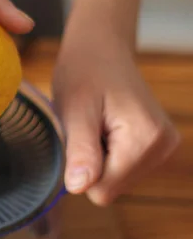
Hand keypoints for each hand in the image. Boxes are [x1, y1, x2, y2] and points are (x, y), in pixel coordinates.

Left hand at [53, 27, 180, 205]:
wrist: (101, 48)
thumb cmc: (83, 72)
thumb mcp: (74, 110)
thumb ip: (80, 151)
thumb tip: (78, 188)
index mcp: (147, 140)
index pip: (103, 191)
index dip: (81, 168)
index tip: (80, 134)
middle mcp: (164, 147)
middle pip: (111, 187)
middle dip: (91, 161)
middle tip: (87, 126)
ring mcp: (164, 147)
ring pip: (116, 179)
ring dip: (98, 156)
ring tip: (95, 123)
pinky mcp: (157, 145)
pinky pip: (122, 168)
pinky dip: (107, 151)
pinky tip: (105, 125)